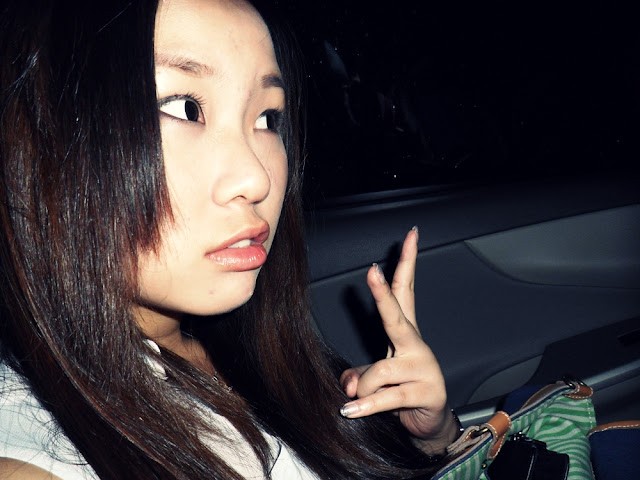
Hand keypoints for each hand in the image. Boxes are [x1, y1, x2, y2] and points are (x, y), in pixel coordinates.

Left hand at [339, 227, 457, 451]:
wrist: (430, 425)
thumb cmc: (402, 392)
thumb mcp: (374, 379)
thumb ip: (358, 375)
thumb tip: (349, 387)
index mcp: (405, 333)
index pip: (406, 290)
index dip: (406, 262)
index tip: (410, 235)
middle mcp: (416, 345)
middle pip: (397, 315)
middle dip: (383, 293)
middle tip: (371, 273)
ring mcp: (423, 368)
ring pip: (379, 371)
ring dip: (362, 388)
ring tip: (357, 401)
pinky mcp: (426, 392)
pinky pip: (384, 397)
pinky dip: (364, 406)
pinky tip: (352, 410)